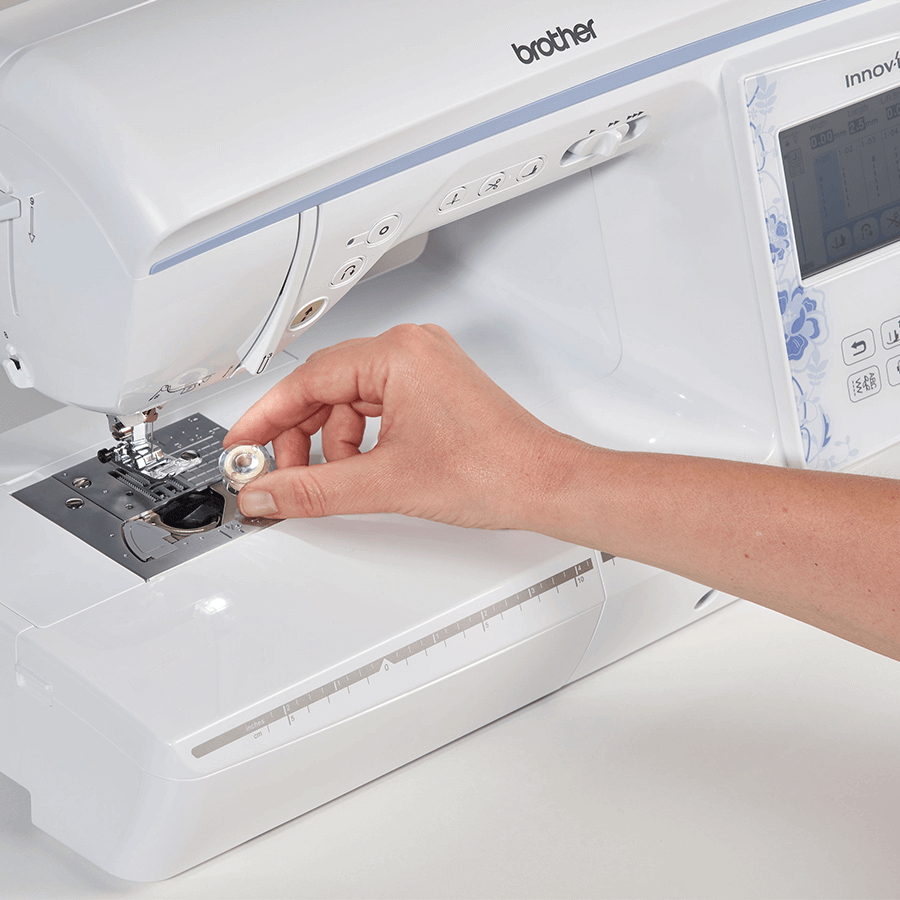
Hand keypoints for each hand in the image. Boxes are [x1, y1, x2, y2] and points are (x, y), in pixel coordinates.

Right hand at [223, 324, 580, 529]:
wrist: (545, 483)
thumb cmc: (493, 469)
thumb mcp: (385, 483)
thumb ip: (312, 490)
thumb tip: (266, 492)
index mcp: (398, 354)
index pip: (307, 380)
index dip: (266, 419)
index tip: (242, 446)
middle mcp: (412, 350)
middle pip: (326, 388)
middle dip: (300, 436)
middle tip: (281, 476)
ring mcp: (425, 367)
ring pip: (351, 401)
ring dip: (332, 442)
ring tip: (332, 481)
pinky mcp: (434, 389)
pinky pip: (377, 407)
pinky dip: (360, 439)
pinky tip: (360, 470)